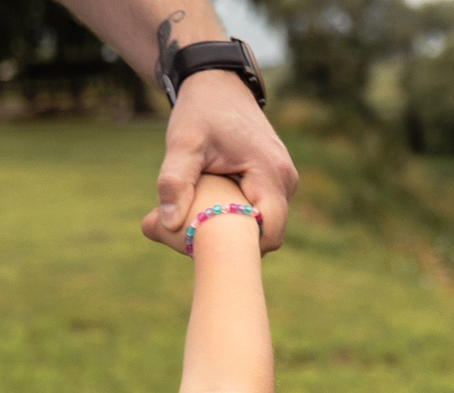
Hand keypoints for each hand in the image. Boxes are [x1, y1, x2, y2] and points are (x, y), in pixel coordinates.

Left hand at [147, 71, 296, 253]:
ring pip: (265, 224)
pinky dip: (239, 215)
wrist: (217, 83)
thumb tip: (167, 224)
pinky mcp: (275, 180)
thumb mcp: (183, 142)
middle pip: (268, 232)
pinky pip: (262, 210)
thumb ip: (174, 181)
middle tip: (199, 235)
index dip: (243, 247)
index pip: (271, 232)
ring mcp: (284, 180)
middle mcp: (286, 179)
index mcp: (271, 172)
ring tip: (204, 217)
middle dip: (237, 241)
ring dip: (237, 228)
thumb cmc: (201, 110)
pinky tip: (213, 205)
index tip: (209, 245)